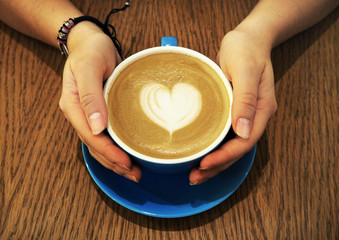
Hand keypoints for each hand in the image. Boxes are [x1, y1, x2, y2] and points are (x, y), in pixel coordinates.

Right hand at [59, 22, 140, 181]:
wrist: (92, 42)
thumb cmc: (91, 51)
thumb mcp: (89, 67)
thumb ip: (90, 95)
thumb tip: (97, 126)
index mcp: (73, 106)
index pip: (90, 136)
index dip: (108, 152)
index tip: (126, 162)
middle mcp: (80, 115)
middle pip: (95, 146)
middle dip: (114, 163)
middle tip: (135, 174)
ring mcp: (89, 115)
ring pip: (100, 145)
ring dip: (115, 160)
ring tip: (134, 171)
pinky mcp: (100, 113)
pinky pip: (107, 136)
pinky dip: (117, 148)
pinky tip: (129, 154)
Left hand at [189, 28, 276, 184]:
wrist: (248, 38)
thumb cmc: (246, 49)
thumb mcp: (246, 70)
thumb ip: (246, 99)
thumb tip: (243, 130)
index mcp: (261, 110)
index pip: (245, 142)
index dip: (225, 156)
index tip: (204, 164)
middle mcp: (254, 117)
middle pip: (237, 150)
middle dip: (217, 166)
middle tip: (194, 178)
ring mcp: (244, 115)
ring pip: (230, 146)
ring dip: (214, 161)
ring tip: (194, 174)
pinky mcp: (233, 111)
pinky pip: (224, 135)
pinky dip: (212, 147)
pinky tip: (199, 153)